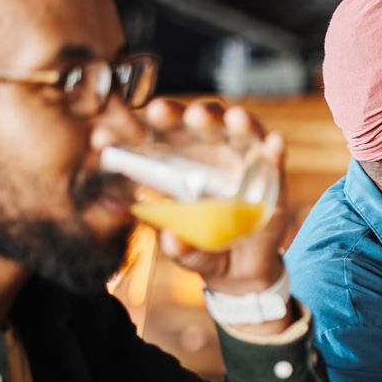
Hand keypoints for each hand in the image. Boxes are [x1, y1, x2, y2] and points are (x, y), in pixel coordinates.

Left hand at [143, 99, 289, 295]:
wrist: (241, 269)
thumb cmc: (205, 249)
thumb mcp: (185, 252)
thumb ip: (179, 247)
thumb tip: (172, 239)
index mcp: (179, 164)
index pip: (157, 135)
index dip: (133, 130)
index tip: (106, 133)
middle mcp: (211, 155)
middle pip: (199, 121)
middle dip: (183, 112)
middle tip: (166, 113)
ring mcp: (243, 163)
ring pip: (240, 130)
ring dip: (236, 121)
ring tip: (233, 119)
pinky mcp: (272, 178)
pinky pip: (275, 158)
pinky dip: (275, 149)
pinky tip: (275, 142)